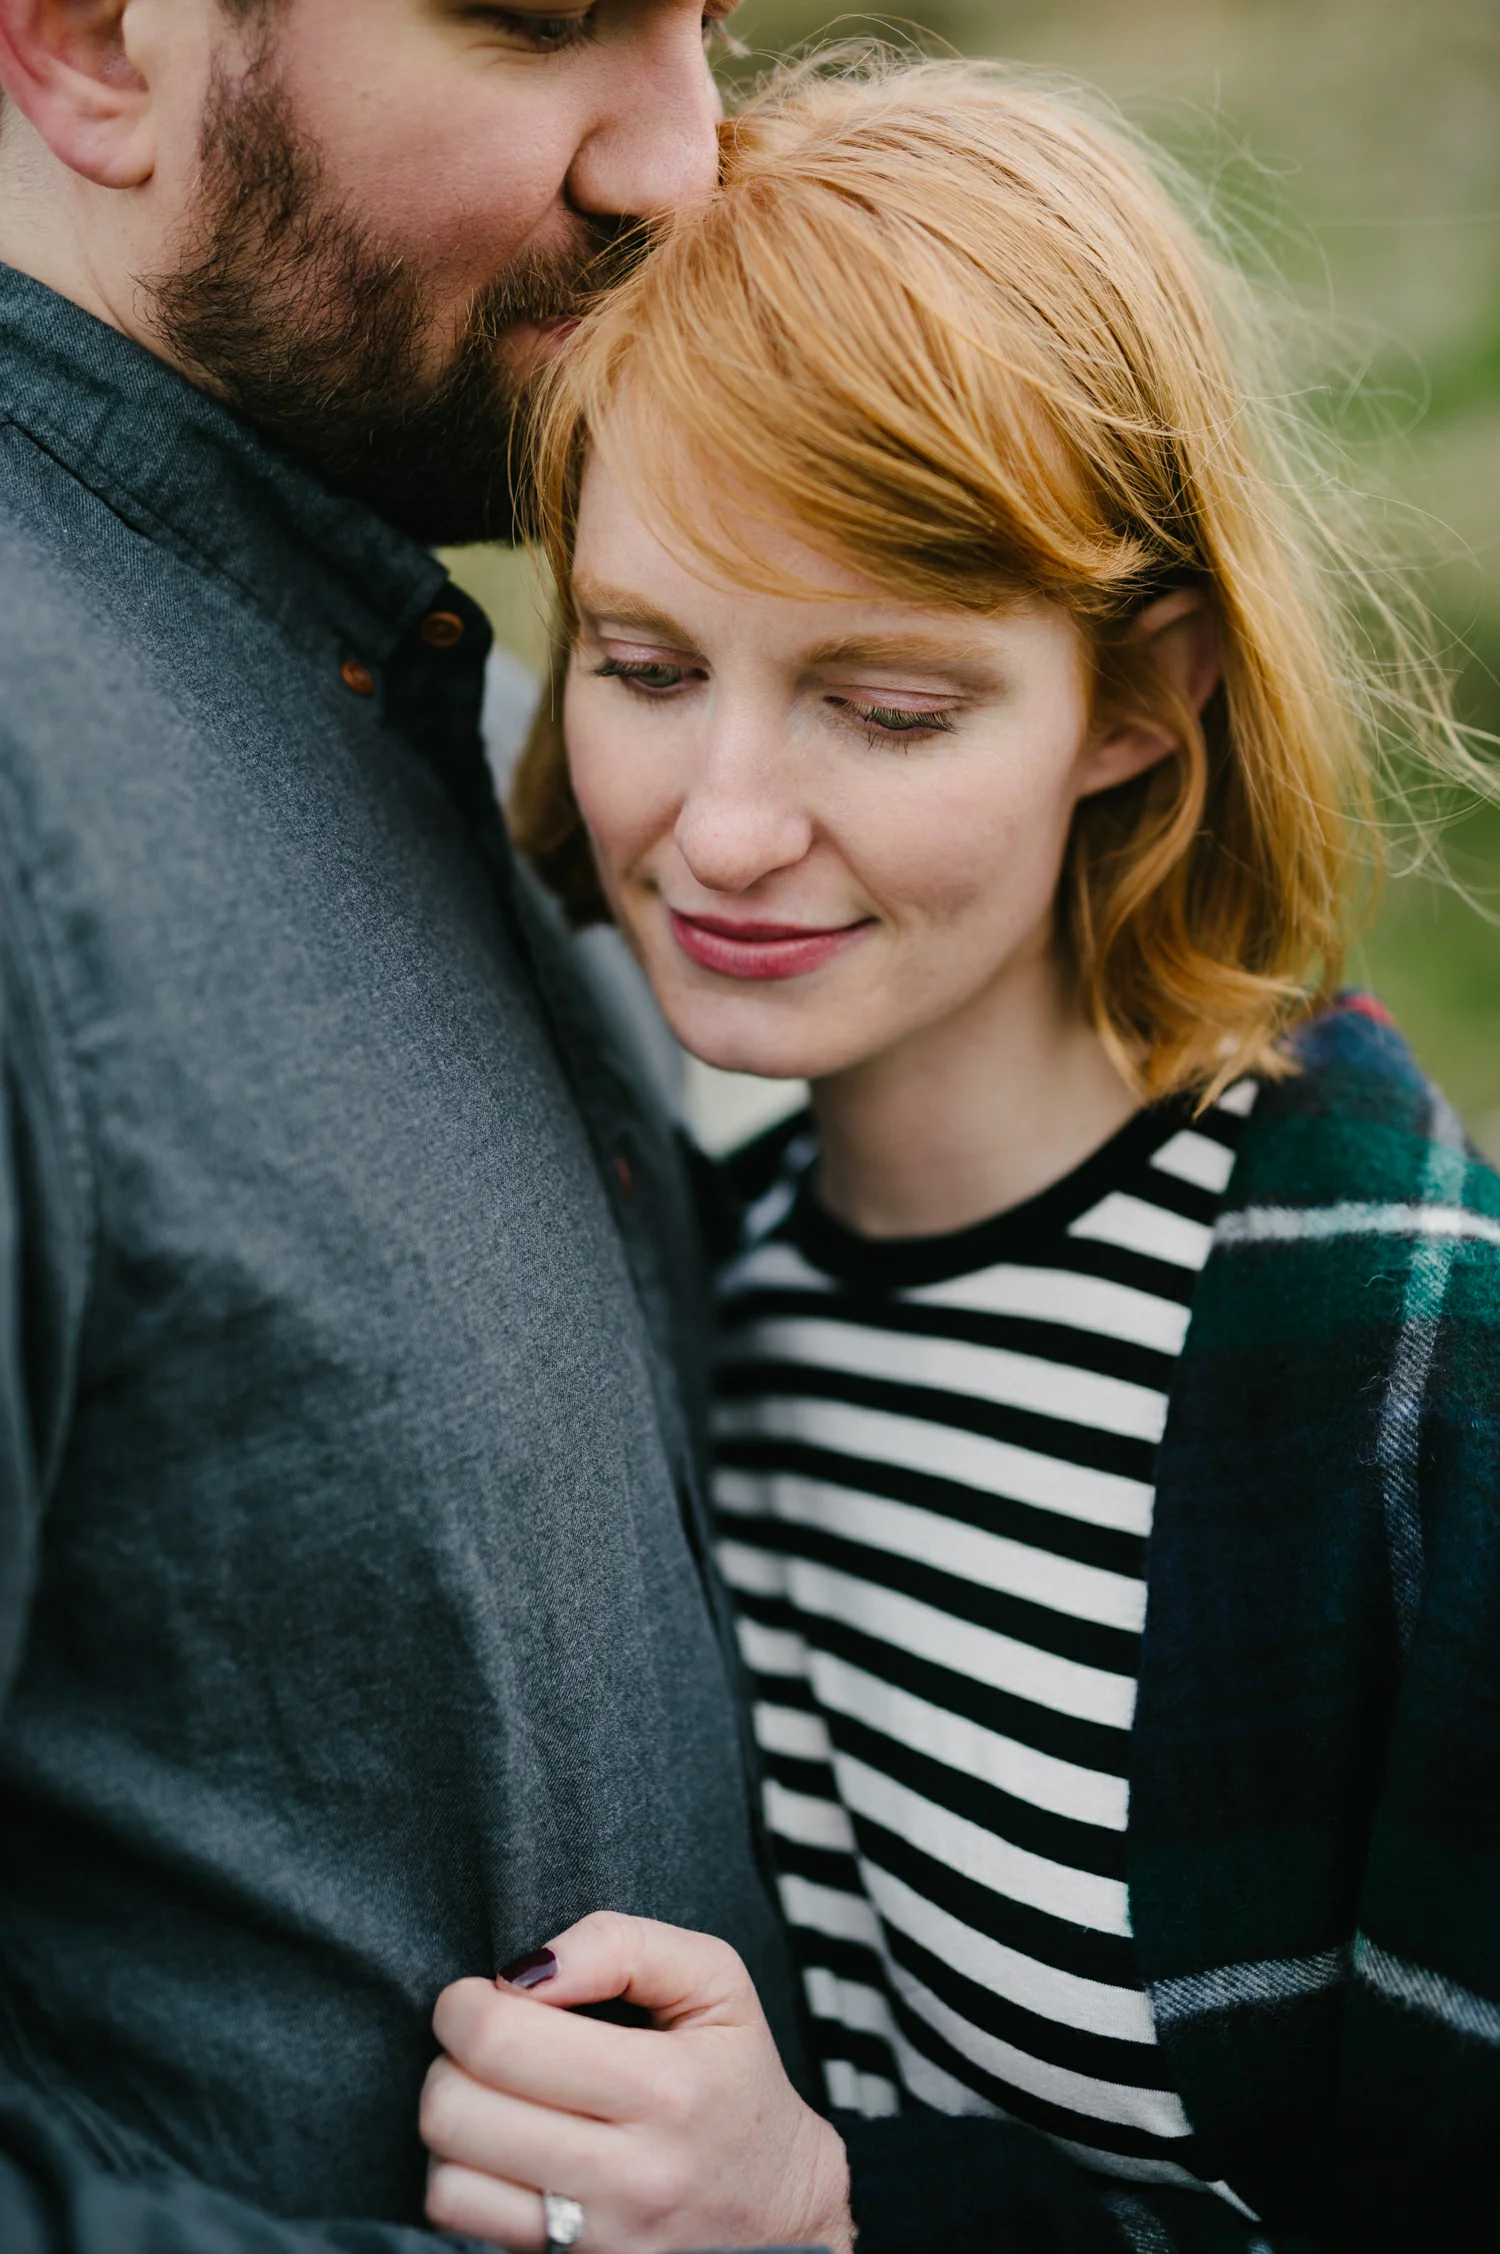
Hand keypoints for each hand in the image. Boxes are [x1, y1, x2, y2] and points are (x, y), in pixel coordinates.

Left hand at [421, 1911, 852, 2252]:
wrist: (780, 2212)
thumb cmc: (735, 2078)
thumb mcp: (715, 1980)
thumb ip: (622, 1945)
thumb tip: (526, 1971)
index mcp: (667, 2088)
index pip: (501, 2041)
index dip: (465, 2005)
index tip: (484, 1996)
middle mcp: (629, 2177)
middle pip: (456, 2111)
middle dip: (448, 2059)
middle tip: (482, 2044)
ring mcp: (596, 2241)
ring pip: (446, 2180)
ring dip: (451, 2128)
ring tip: (490, 2099)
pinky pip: (464, 2228)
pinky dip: (464, 2182)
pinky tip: (501, 2154)